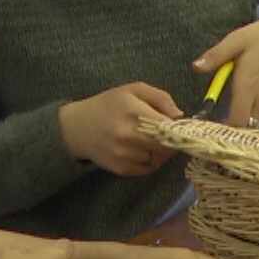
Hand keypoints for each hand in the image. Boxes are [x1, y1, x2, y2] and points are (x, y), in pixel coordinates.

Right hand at [59, 82, 182, 174]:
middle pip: (167, 146)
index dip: (179, 127)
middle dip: (172, 141)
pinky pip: (148, 168)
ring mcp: (124, 154)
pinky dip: (150, 161)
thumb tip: (180, 115)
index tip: (180, 126)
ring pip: (159, 158)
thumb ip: (160, 98)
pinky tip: (140, 150)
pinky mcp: (121, 168)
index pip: (169, 126)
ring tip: (148, 140)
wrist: (77, 127)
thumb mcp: (133, 90)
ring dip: (160, 151)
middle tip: (167, 134)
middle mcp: (128, 135)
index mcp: (133, 112)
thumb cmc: (109, 105)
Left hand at [193, 10, 258, 129]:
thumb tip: (195, 67)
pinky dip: (257, 121)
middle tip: (219, 123)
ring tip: (234, 116)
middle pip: (245, 129)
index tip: (209, 126)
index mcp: (248, 85)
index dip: (221, 129)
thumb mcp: (239, 39)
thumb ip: (216, 55)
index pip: (234, 122)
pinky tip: (250, 111)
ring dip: (245, 126)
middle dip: (232, 129)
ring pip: (257, 128)